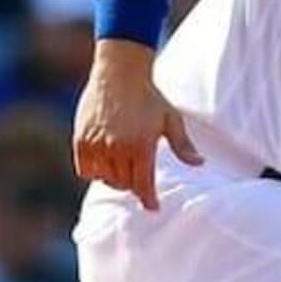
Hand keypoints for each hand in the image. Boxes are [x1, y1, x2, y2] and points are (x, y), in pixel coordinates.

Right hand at [72, 38, 201, 210]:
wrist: (119, 74)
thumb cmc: (150, 97)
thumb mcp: (171, 120)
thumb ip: (183, 145)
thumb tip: (200, 164)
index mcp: (141, 145)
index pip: (143, 184)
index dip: (148, 199)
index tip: (153, 207)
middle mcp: (117, 148)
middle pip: (124, 183)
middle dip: (134, 185)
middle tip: (139, 179)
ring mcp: (97, 144)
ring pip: (105, 178)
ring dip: (115, 179)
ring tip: (124, 169)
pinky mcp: (81, 140)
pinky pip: (85, 170)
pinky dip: (94, 172)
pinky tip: (105, 164)